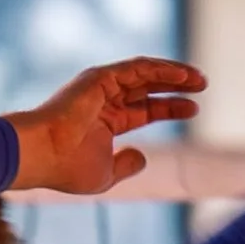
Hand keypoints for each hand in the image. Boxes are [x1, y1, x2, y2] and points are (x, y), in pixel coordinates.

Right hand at [6, 58, 205, 196]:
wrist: (42, 154)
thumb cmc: (67, 168)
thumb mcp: (105, 174)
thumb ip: (125, 166)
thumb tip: (142, 158)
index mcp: (104, 122)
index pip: (144, 110)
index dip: (169, 108)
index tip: (194, 109)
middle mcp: (103, 100)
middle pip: (148, 88)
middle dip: (176, 86)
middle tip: (203, 86)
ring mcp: (101, 87)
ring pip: (145, 74)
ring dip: (174, 74)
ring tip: (200, 79)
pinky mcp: (101, 77)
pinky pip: (138, 69)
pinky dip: (162, 70)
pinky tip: (183, 76)